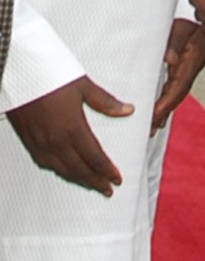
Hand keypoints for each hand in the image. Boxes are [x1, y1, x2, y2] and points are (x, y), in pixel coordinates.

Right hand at [7, 75, 133, 195]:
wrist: (19, 71)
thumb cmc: (52, 75)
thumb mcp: (84, 86)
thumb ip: (106, 102)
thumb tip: (128, 110)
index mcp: (72, 128)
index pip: (94, 157)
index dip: (106, 170)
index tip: (117, 179)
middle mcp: (55, 141)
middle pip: (78, 169)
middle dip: (95, 181)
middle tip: (108, 189)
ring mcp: (39, 143)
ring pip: (61, 169)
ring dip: (78, 179)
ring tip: (91, 184)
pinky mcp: (28, 140)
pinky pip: (45, 163)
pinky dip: (59, 170)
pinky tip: (65, 170)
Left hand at [151, 19, 204, 133]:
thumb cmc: (190, 21)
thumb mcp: (181, 26)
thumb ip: (175, 41)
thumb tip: (170, 60)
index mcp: (194, 59)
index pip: (180, 84)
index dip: (167, 101)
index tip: (155, 114)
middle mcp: (192, 67)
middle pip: (178, 94)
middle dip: (164, 113)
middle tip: (150, 129)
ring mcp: (189, 69)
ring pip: (177, 94)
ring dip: (165, 111)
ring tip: (152, 128)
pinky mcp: (184, 69)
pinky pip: (175, 89)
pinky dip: (167, 102)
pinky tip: (159, 113)